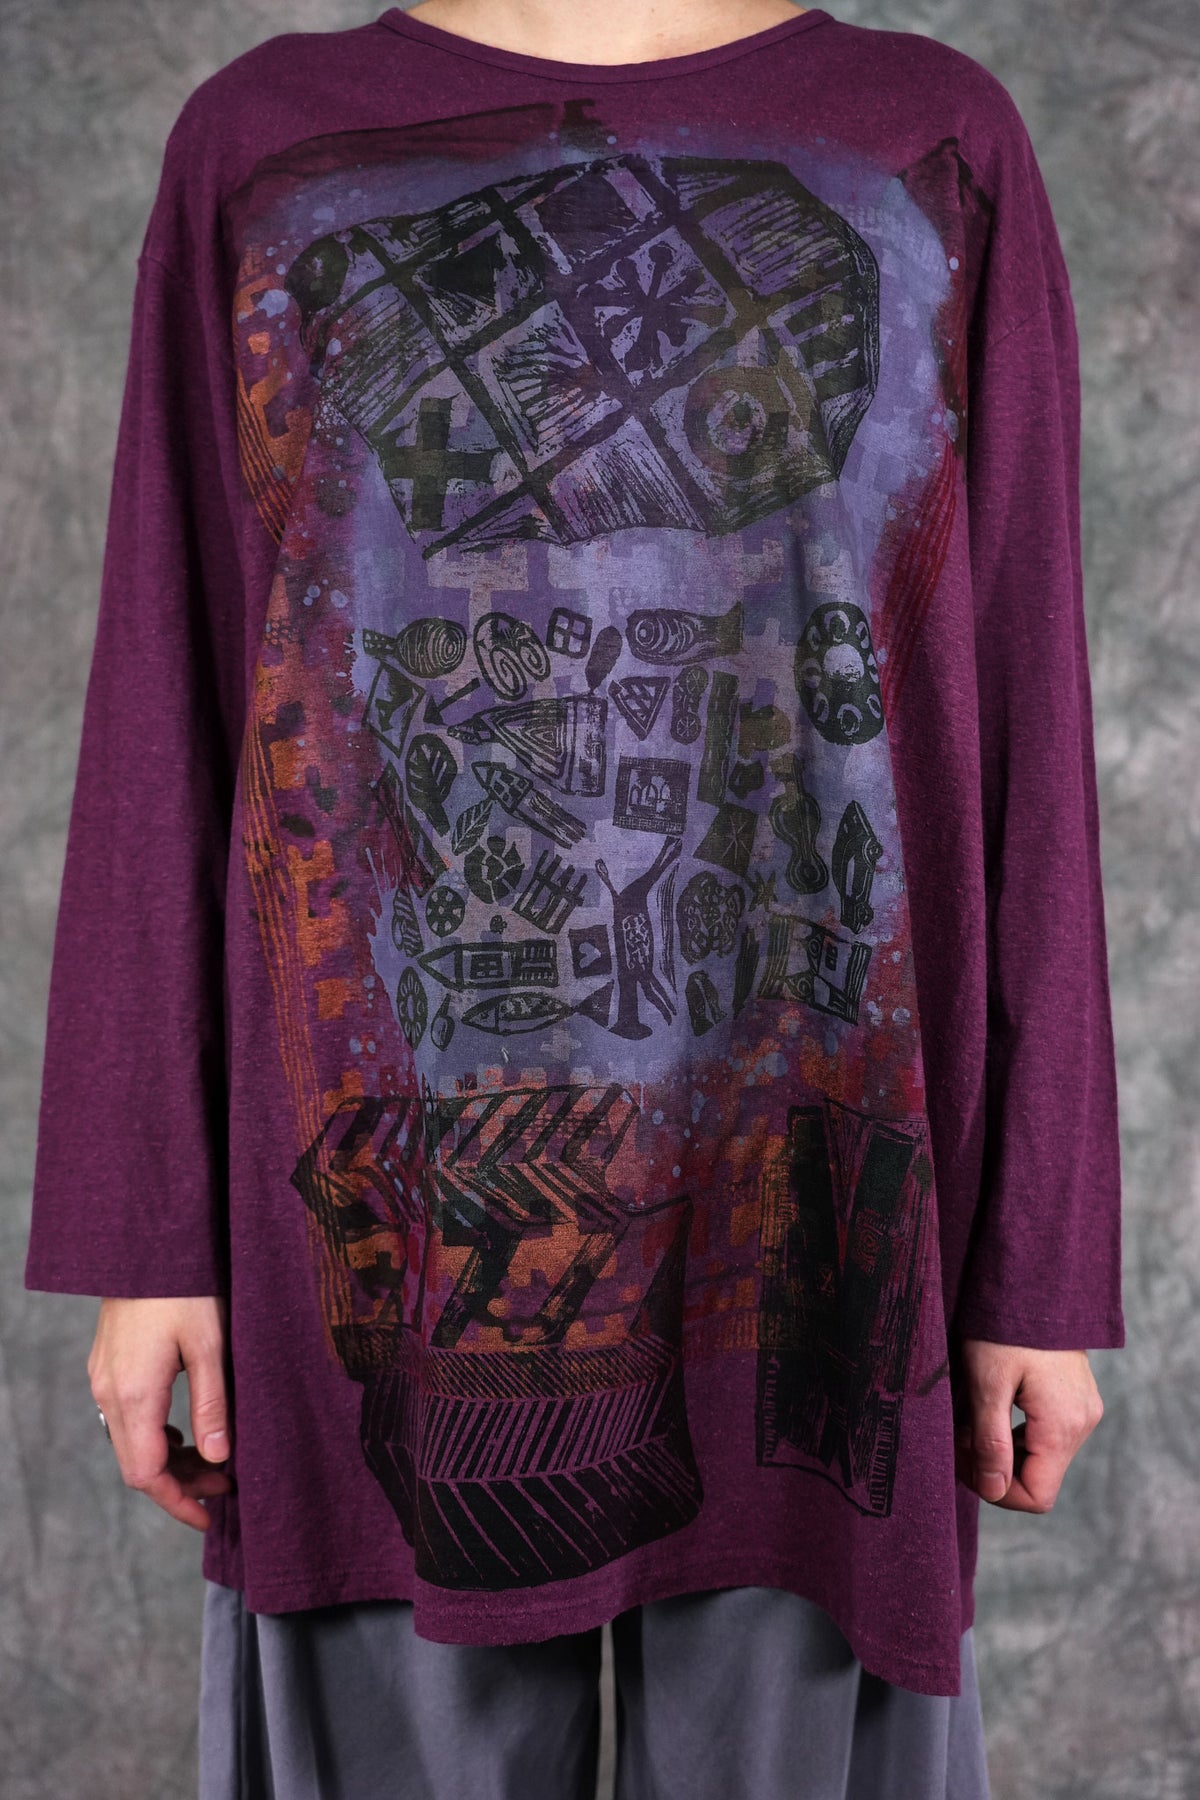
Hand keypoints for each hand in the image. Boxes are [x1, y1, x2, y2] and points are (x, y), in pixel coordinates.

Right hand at [87, 1295, 234, 1531]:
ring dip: (168, 1460)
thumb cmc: (186, 1286)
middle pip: (137, 1465)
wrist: (148, 1242)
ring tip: (213, 1460)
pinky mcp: (106, 1364)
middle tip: (225, 1484)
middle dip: (179, 1485)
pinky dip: (154, 1435)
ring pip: (129, 1442)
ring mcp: (103, 1378)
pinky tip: (184, 1430)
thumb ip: (212, 1405)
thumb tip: (217, 1460)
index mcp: (134, 1394)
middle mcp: (109, 1393)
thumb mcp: (210, 1344)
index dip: (178, 1503)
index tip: (211, 1516)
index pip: (147, 1474)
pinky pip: (124, 1418)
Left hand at [951, 1337, 1104, 1511]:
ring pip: (1038, 1456)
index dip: (995, 1489)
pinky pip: (1043, 1434)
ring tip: (970, 1415)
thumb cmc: (1004, 1328)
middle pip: (1036, 1476)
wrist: (1033, 1280)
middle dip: (992, 1464)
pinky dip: (1014, 1430)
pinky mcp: (1075, 1399)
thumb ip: (990, 1442)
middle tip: (958, 1433)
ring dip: (1000, 1446)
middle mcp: (1081, 1424)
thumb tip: (992, 1490)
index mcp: (1062, 1426)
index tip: (963, 1459)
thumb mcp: (987, 1384)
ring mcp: (1082, 1411)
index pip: (1036, 1496)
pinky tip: (990, 1404)